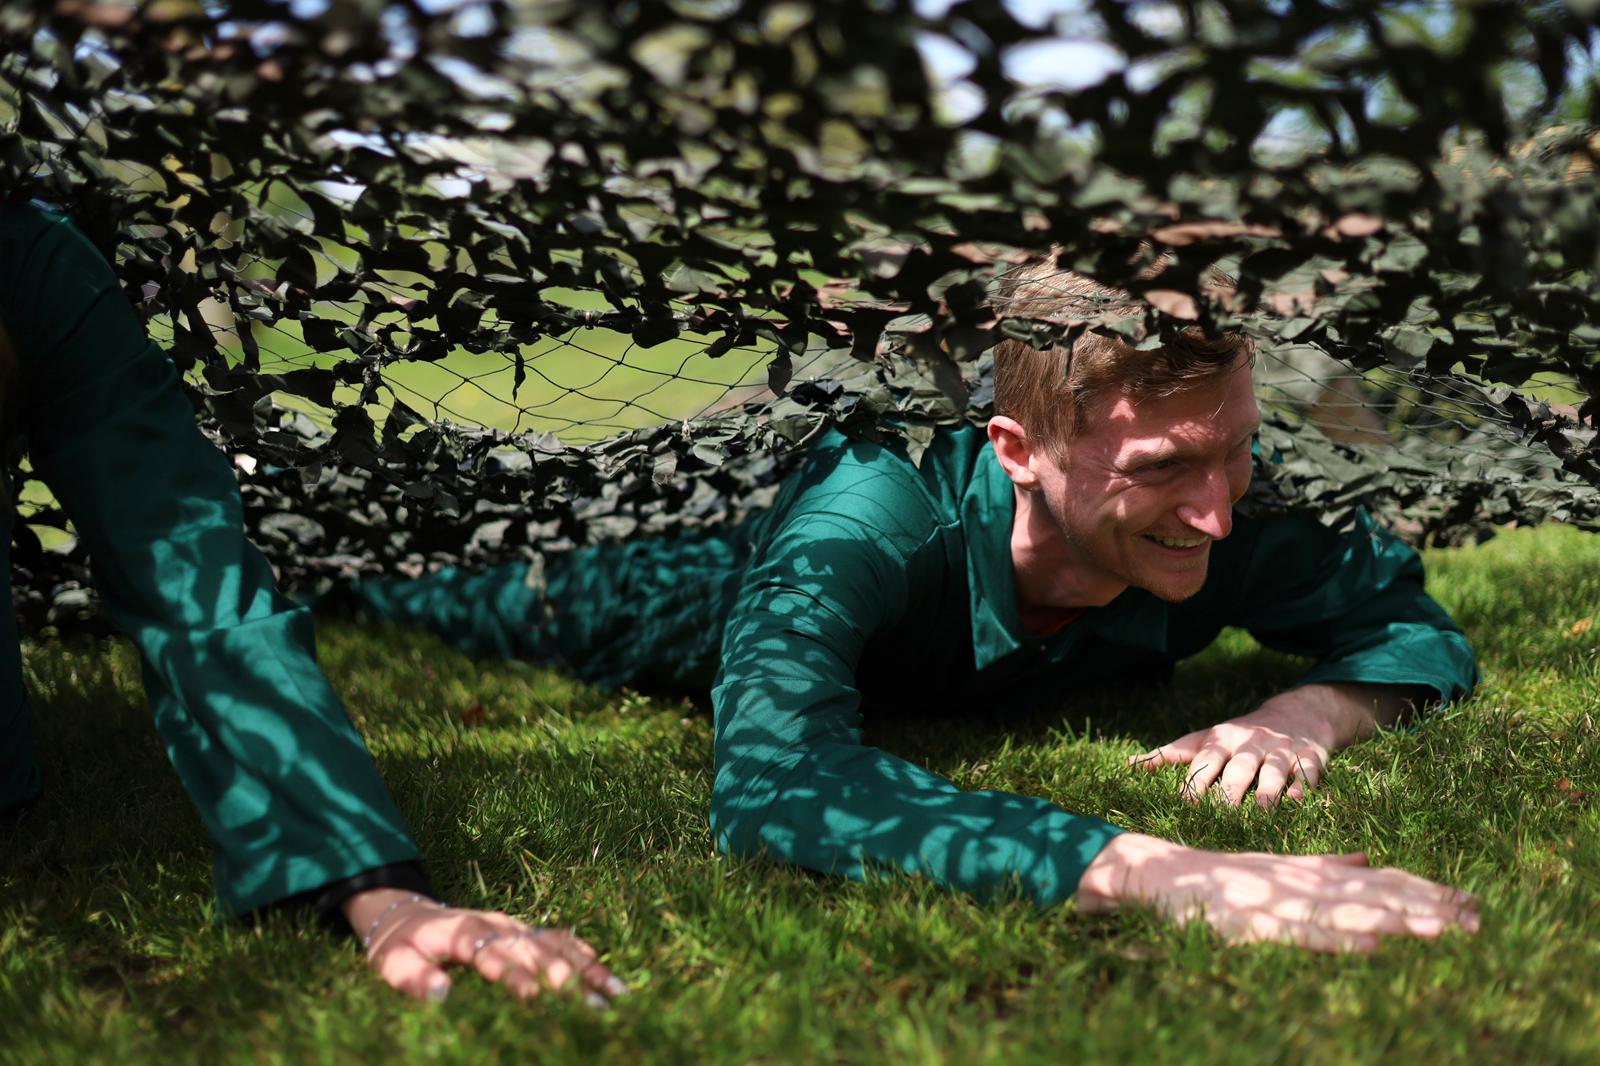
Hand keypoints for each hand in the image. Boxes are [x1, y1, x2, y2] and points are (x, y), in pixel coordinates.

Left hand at [344, 889, 624, 1004]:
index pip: (492, 951)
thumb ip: (413, 978)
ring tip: (614, 993)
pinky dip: (585, 957)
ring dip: (585, 968)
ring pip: (555, 943)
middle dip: (563, 975)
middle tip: (592, 1003)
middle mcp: (495, 924)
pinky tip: (607, 976)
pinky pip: (559, 940)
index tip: (534, 996)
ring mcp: (513, 925)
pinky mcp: (523, 931)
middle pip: (534, 948)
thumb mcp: (392, 963)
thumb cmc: (400, 946)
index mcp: (461, 931)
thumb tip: (440, 994)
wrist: (408, 915)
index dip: (514, 972)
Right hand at [1076, 833, 1479, 951]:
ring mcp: (1285, 901)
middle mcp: (1308, 883)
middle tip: (1475, 919)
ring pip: (1352, 910)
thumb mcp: (1282, 868)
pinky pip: (1307, 932)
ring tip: (1442, 930)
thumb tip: (1371, 858)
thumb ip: (1326, 863)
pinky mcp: (1260, 922)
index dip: (1427, 891)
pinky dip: (1341, 938)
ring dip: (1399, 920)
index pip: (1384, 880)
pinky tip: (1373, 945)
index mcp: (1317, 872)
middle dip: (1428, 906)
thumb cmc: (1225, 877)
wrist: (1166, 872)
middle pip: (1379, 894)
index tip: (1470, 904)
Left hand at [1129, 684, 1400, 806]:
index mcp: (1222, 740)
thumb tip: (1128, 764)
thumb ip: (1170, 753)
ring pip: (1274, 770)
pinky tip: (1297, 801)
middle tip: (1223, 812)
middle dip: (1232, 788)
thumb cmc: (1239, 736)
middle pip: (1239, 766)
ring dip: (1268, 790)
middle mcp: (1251, 743)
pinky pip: (1307, 773)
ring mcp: (1281, 750)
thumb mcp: (1205, 738)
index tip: (1186, 803)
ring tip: (1261, 810)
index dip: (1196, 780)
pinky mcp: (1310, 758)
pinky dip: (1303, 788)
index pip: (1206, 761)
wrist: (1297, 713)